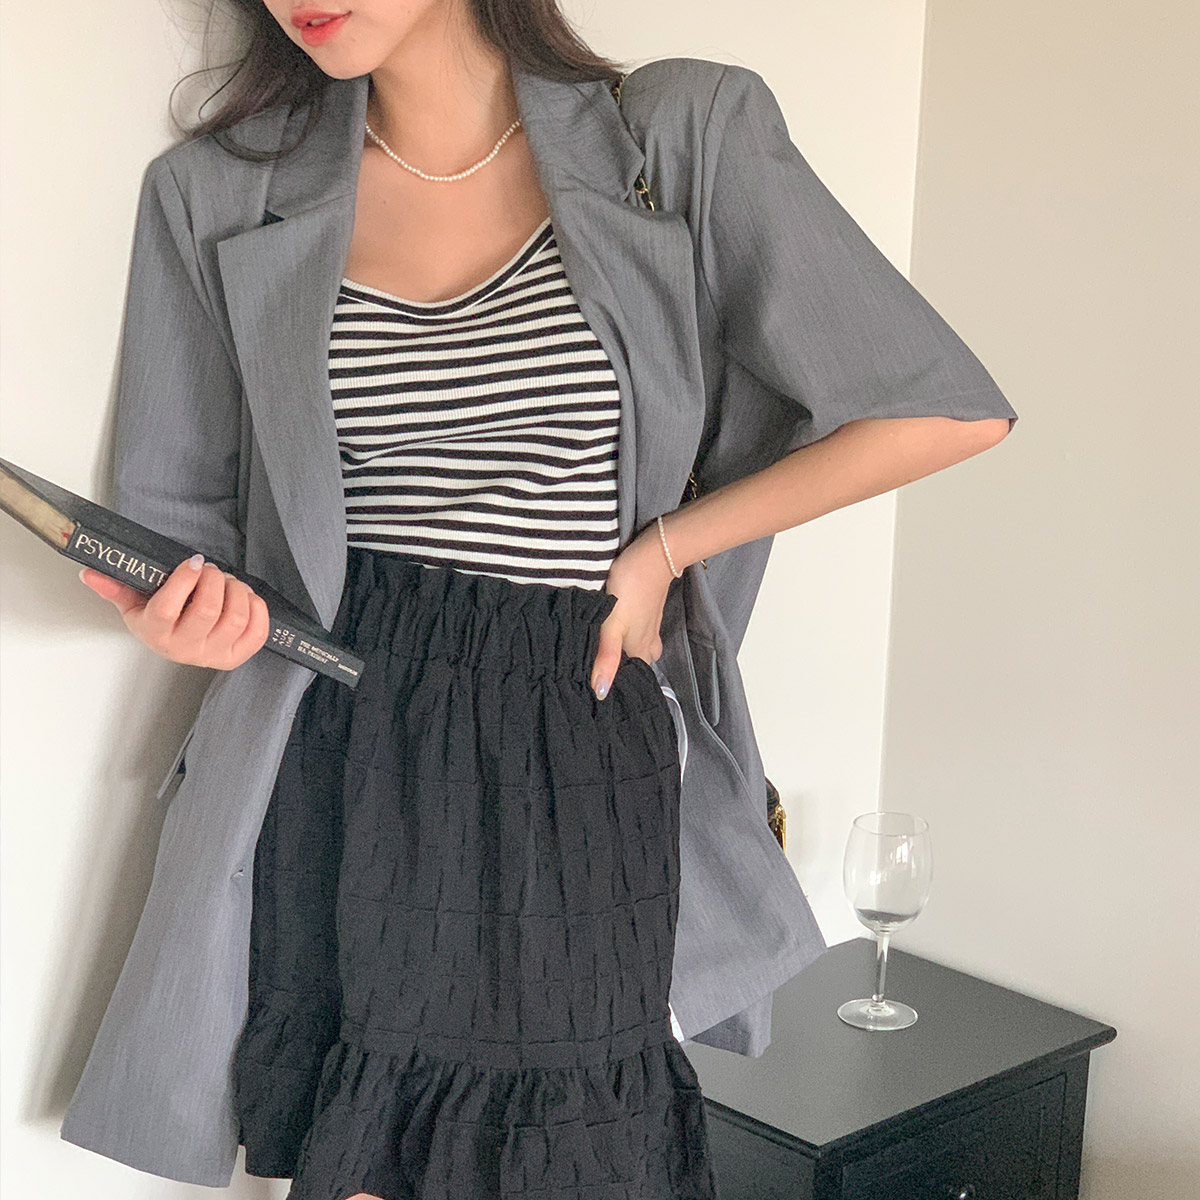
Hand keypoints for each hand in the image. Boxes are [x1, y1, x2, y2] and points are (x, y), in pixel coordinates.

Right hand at [78, 553, 271, 670]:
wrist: (180, 644)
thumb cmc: (160, 619)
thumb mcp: (135, 603)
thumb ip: (115, 587)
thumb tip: (90, 573)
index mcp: (155, 633)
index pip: (168, 608)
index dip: (185, 579)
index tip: (193, 562)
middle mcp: (184, 649)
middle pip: (208, 610)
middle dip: (214, 580)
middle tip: (210, 570)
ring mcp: (213, 655)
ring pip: (236, 617)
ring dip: (237, 589)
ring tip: (227, 582)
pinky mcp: (238, 656)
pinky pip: (258, 630)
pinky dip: (257, 606)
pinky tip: (244, 597)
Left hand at [591, 522, 678, 699]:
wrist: (654, 556)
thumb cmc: (629, 591)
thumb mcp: (612, 625)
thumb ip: (606, 657)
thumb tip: (600, 693)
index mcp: (639, 650)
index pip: (631, 677)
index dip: (618, 684)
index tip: (599, 688)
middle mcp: (648, 642)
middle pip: (638, 664)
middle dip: (624, 669)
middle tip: (601, 669)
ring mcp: (651, 625)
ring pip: (641, 647)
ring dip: (628, 651)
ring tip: (608, 653)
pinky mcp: (649, 610)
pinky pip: (641, 631)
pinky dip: (631, 635)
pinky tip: (618, 629)